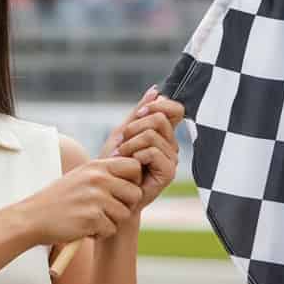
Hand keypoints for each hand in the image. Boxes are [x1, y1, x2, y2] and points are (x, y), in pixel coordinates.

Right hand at [24, 156, 142, 245]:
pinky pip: (111, 230)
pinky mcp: (92, 218)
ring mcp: (95, 198)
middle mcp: (98, 179)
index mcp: (96, 166)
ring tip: (90, 219)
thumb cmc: (58, 200)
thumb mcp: (80, 177)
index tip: (121, 191)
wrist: (32, 218)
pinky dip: (99, 233)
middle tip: (105, 211)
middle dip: (124, 206)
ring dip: (110, 222)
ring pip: (124, 215)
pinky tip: (83, 228)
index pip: (134, 167)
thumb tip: (135, 174)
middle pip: (134, 194)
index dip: (133, 181)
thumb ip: (104, 174)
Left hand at [103, 86, 185, 209]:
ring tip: (121, 156)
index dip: (158, 105)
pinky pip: (153, 152)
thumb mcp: (123, 133)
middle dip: (134, 127)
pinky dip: (135, 155)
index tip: (138, 113)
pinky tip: (129, 165)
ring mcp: (171, 160)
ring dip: (130, 144)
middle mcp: (171, 145)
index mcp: (164, 133)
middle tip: (122, 142)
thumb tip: (156, 90)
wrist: (107, 192)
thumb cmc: (114, 163)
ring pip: (152, 135)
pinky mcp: (168, 173)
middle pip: (160, 118)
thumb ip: (139, 113)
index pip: (175, 108)